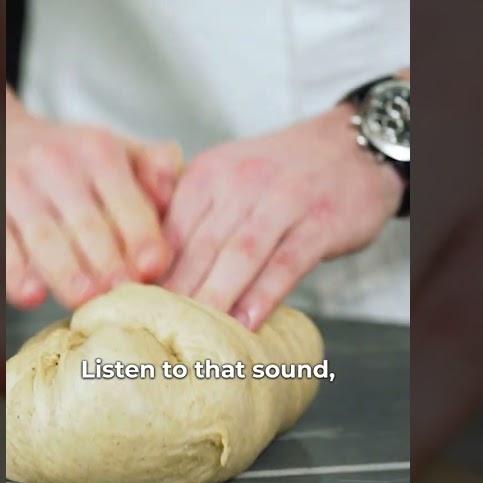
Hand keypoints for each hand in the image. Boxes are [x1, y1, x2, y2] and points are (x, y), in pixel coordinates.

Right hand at [5, 91, 182, 310]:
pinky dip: (15, 272)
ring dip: (66, 271)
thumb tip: (169, 195)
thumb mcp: (120, 149)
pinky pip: (1, 245)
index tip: (154, 267)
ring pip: (44, 237)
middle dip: (107, 261)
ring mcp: (17, 189)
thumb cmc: (76, 159)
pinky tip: (31, 295)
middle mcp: (56, 166)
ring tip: (85, 299)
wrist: (2, 138)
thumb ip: (156, 168)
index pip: (126, 199)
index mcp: (98, 152)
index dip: (141, 235)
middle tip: (123, 294)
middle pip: (86, 222)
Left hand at [161, 106, 403, 329]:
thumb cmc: (282, 173)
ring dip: (214, 297)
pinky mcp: (320, 222)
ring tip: (194, 336)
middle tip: (153, 334)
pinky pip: (286, 263)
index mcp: (208, 174)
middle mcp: (241, 183)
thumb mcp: (229, 174)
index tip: (129, 311)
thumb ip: (191, 214)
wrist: (352, 146)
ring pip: (239, 255)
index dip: (147, 275)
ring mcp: (283, 201)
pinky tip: (246, 323)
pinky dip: (264, 294)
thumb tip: (147, 273)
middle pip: (199, 246)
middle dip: (174, 294)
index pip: (168, 229)